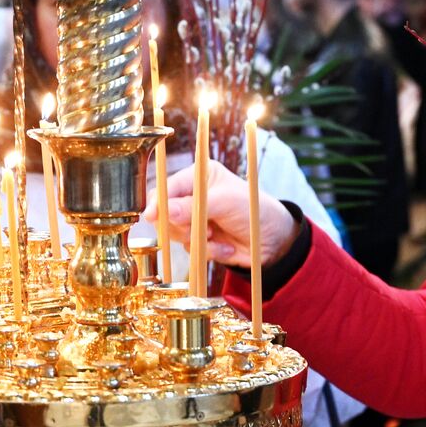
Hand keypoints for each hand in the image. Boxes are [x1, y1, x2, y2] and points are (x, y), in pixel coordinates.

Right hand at [146, 159, 297, 267]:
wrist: (273, 241)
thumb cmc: (253, 210)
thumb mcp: (225, 203)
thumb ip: (193, 207)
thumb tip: (163, 212)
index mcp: (199, 175)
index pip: (168, 187)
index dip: (158, 202)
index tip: (152, 216)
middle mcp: (193, 196)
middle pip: (164, 212)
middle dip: (180, 224)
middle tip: (200, 229)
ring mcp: (195, 219)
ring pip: (174, 233)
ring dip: (196, 238)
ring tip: (215, 235)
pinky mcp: (199, 240)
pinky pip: (190, 249)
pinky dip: (207, 251)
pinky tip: (225, 247)